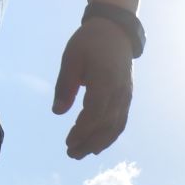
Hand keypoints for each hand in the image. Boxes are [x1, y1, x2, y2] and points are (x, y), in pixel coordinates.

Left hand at [52, 17, 133, 158]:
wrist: (116, 31)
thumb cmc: (90, 42)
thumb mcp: (71, 58)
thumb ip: (64, 85)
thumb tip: (57, 111)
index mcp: (105, 81)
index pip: (95, 113)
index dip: (82, 131)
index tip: (68, 142)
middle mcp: (119, 92)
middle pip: (106, 125)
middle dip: (89, 142)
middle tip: (71, 154)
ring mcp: (125, 96)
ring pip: (116, 127)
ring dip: (99, 143)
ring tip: (83, 153)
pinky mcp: (127, 97)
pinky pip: (120, 122)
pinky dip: (110, 136)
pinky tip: (97, 144)